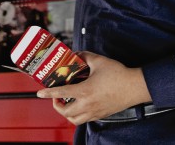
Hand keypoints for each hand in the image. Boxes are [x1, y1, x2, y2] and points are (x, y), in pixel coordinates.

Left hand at [35, 52, 149, 124]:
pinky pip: (85, 120)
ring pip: (75, 120)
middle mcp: (88, 105)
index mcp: (85, 91)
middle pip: (65, 112)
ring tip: (66, 103)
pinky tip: (80, 105)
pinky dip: (78, 115)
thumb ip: (84, 56)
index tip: (39, 93)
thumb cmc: (119, 74)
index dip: (48, 93)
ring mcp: (95, 112)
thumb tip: (76, 54)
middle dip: (56, 105)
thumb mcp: (99, 61)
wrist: (135, 87)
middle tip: (56, 96)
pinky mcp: (101, 114)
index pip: (61, 93)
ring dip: (66, 113)